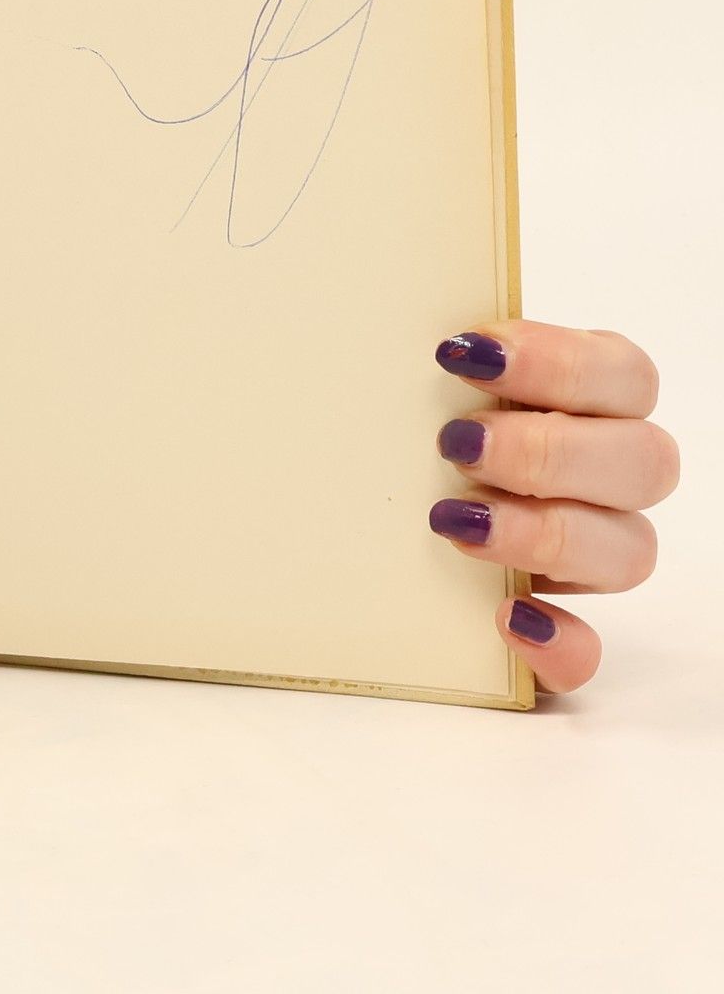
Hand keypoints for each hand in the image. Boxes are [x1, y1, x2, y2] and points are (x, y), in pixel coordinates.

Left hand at [428, 320, 675, 692]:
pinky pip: (587, 652)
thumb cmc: (402, 434)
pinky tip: (507, 618)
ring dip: (545, 532)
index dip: (556, 361)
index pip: (621, 373)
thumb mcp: (419, 390)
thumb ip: (445, 364)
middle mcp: (606, 479)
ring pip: (630, 551)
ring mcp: (590, 556)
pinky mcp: (560, 630)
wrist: (350, 532)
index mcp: (587, 403)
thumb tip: (430, 342)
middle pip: (643, 461)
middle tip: (458, 444)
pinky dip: (557, 642)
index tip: (465, 354)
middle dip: (548, 450)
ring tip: (455, 520)